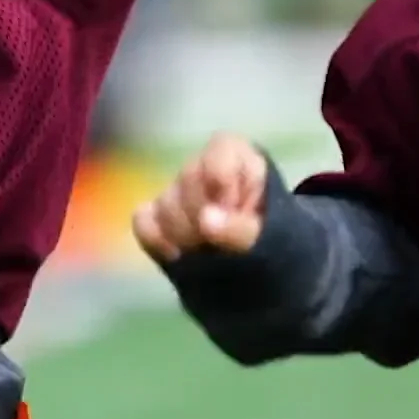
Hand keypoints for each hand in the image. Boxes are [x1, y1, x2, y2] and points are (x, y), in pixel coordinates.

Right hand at [132, 132, 268, 263]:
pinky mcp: (156, 215)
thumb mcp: (273, 238)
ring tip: (209, 253)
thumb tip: (206, 220)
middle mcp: (203, 167)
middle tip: (226, 239)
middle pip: (187, 176)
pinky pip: (142, 221)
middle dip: (205, 215)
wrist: (262, 271)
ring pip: (165, 203)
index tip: (235, 209)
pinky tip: (178, 256)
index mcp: (240, 158)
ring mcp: (177, 190)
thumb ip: (241, 229)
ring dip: (186, 235)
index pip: (220, 147)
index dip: (222, 179)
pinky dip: (158, 241)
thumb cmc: (275, 242)